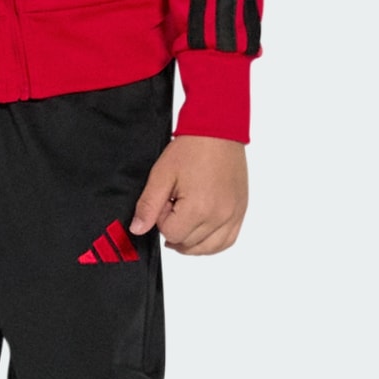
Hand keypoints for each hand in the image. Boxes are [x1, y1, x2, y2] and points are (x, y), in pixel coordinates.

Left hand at [130, 135, 248, 255]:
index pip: (171, 234)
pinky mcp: (241, 211)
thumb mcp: (161, 175)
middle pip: (188, 244)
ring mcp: (233, 215)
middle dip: (176, 228)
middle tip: (175, 203)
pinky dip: (212, 242)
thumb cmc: (192, 148)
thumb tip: (138, 229)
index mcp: (199, 209)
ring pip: (207, 248)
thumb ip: (148, 205)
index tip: (166, 199)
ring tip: (185, 219)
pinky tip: (202, 231)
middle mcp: (220, 216)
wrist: (218, 130)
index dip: (161, 219)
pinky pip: (227, 241)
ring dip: (192, 241)